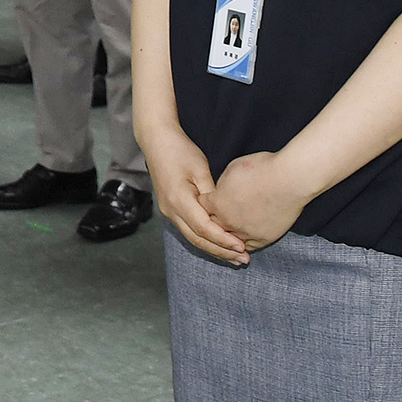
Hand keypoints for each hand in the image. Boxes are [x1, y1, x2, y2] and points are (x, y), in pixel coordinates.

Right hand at [142, 126, 247, 262]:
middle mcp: (170, 210)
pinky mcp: (170, 209)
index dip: (223, 240)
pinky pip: (188, 230)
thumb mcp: (200, 169)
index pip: (204, 228)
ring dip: (213, 249)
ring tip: (235, 257)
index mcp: (178, 200)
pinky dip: (205, 239)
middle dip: (221, 252)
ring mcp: (168, 211)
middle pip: (197, 239)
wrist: (157, 141)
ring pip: (192, 237)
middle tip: (244, 260)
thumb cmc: (181, 151)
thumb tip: (225, 215)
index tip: (243, 247)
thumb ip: (212, 194)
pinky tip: (219, 244)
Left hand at [203, 151, 310, 253]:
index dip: (204, 202)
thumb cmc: (262, 169)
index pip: (202, 207)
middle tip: (215, 218)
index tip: (208, 200)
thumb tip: (222, 192)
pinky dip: (242, 245)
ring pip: (229, 241)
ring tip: (227, 234)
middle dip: (212, 221)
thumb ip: (222, 184)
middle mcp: (228, 221)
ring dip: (226, 237)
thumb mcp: (232, 169)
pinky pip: (248, 247)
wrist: (290, 180)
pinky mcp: (263, 239)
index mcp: (217, 203)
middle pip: (213, 226)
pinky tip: (241, 243)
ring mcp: (246, 232)